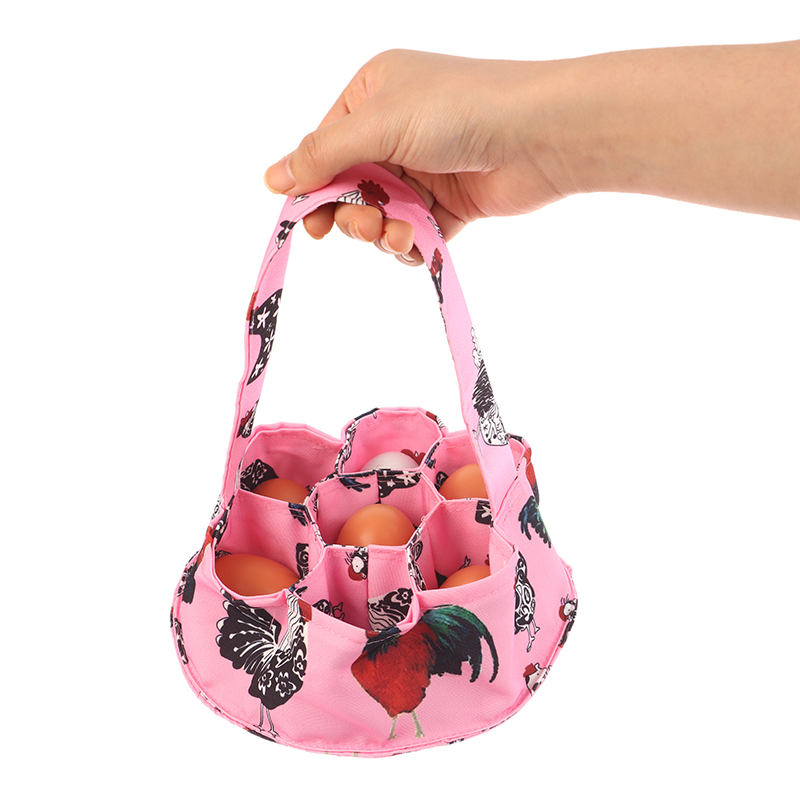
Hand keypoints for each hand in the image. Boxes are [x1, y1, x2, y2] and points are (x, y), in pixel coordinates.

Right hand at [264, 50, 567, 264]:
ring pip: (378, 216)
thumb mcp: (378, 124)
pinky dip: (408, 244)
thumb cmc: (458, 110)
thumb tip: (272, 180)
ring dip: (381, 232)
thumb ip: (322, 155)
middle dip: (350, 213)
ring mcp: (421, 171)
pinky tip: (416, 242)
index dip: (313, 187)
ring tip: (399, 233)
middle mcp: (394, 132)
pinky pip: (410, 234)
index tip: (309, 220)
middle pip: (348, 187)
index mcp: (372, 96)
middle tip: (360, 227)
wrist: (537, 135)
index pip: (324, 148)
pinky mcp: (446, 206)